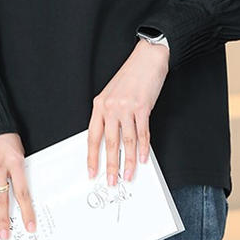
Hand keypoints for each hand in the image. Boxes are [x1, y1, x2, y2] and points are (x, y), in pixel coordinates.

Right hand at [0, 132, 36, 239]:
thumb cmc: (6, 136)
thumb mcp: (19, 150)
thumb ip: (18, 171)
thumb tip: (21, 196)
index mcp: (15, 161)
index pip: (22, 192)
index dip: (26, 211)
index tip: (30, 226)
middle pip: (1, 199)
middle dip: (4, 220)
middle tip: (5, 236)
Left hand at [87, 39, 169, 185]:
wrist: (147, 58)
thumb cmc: (132, 75)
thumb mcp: (113, 93)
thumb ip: (110, 114)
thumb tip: (112, 140)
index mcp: (100, 104)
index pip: (93, 136)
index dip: (92, 157)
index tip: (92, 172)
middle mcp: (110, 107)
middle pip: (109, 142)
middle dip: (110, 165)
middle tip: (111, 181)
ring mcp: (126, 107)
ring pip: (126, 141)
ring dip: (127, 161)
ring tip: (128, 175)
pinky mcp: (142, 107)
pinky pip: (142, 132)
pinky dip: (143, 148)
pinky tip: (142, 158)